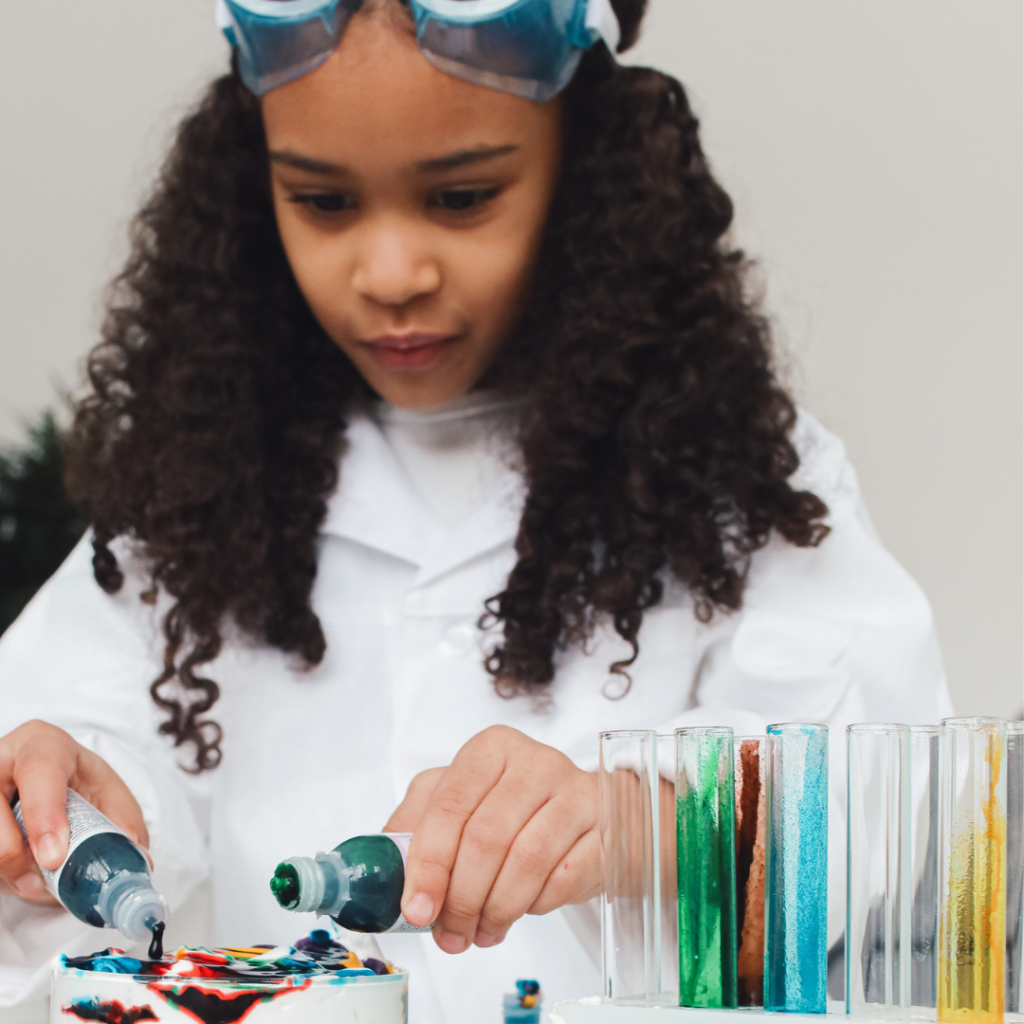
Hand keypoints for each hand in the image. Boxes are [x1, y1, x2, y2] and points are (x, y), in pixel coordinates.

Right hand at [0, 721, 147, 904]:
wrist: (44, 776)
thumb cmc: (74, 781)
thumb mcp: (105, 790)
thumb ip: (122, 821)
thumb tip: (139, 859)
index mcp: (41, 745)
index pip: (39, 769)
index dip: (44, 814)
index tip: (53, 856)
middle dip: (13, 853)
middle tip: (39, 882)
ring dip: (7, 870)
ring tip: (34, 885)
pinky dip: (3, 874)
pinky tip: (22, 877)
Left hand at [383, 725, 599, 953]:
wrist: (592, 813)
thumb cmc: (515, 809)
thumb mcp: (461, 800)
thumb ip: (418, 825)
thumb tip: (380, 868)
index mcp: (490, 749)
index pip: (450, 806)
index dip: (429, 864)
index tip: (417, 910)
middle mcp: (534, 761)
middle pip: (486, 838)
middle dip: (461, 899)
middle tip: (450, 934)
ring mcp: (575, 791)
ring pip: (527, 862)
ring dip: (497, 911)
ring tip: (481, 931)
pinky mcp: (604, 826)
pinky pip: (565, 878)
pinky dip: (537, 905)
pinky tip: (524, 909)